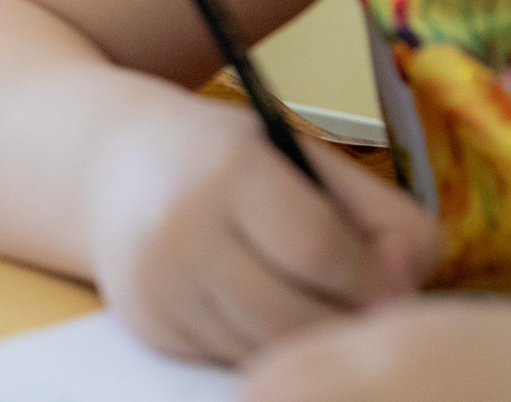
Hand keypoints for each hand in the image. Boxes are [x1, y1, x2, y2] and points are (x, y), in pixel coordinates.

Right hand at [89, 99, 436, 365]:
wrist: (106, 165)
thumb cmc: (221, 156)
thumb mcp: (299, 153)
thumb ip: (377, 211)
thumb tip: (404, 285)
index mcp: (227, 170)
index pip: (319, 250)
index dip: (370, 279)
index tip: (390, 285)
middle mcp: (181, 229)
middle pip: (294, 315)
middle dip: (345, 322)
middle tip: (363, 309)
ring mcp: (158, 284)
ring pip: (265, 349)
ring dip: (305, 339)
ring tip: (316, 305)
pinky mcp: (148, 324)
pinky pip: (230, 357)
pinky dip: (260, 343)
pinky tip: (262, 306)